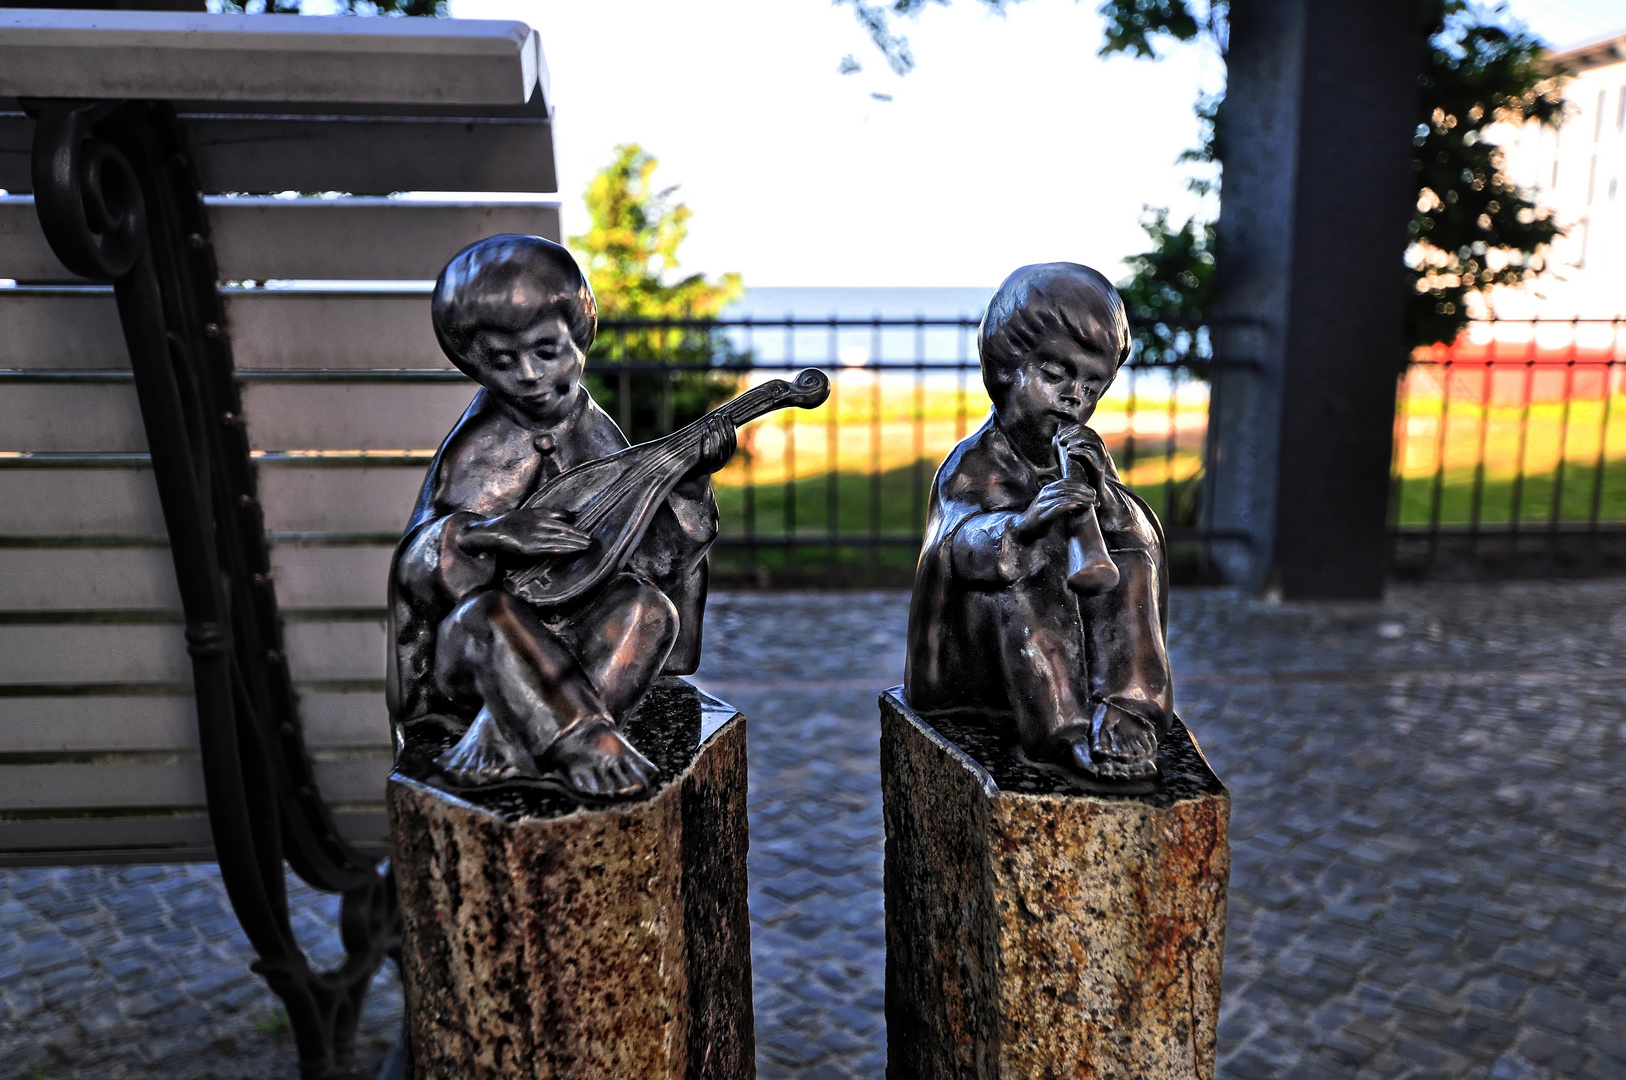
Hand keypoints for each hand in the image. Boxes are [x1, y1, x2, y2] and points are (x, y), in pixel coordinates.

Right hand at [459, 506, 591, 557]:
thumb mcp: (531, 512)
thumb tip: (570, 515)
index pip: (562, 522)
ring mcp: (535, 536)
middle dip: (578, 537)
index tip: (587, 534)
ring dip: (574, 543)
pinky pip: (550, 548)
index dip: (575, 529)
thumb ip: (549, 513)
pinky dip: (563, 548)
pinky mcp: (530, 548)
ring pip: (559, 539)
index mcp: (539, 516)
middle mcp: (539, 525)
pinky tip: (572, 551)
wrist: (493, 531)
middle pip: (563, 531)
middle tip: (591, 541)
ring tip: (585, 546)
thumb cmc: (511, 522)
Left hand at [695, 414, 736, 474]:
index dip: (731, 427)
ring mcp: (715, 463)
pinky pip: (708, 451)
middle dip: (722, 427)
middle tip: (718, 415)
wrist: (696, 477)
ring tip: (711, 421)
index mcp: (728, 456)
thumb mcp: (715, 450)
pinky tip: (705, 431)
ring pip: (718, 445)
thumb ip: (721, 439)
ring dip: (715, 432)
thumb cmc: (705, 459)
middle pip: (725, 441)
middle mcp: (723, 460)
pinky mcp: (706, 464)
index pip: (732, 440)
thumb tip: (726, 421)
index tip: (727, 416)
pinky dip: (707, 440)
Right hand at [1015, 478, 1096, 540]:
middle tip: (1096, 499)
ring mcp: (1043, 504)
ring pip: (1064, 497)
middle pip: (1068, 489)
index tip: (1093, 492)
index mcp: (1048, 489)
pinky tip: (1077, 507)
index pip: (1068, 482)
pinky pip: (1056, 508)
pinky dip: (1068, 506)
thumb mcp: (1053, 503)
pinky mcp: (1042, 515)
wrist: (1024, 528)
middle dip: (1084, 493)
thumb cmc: (1042, 516)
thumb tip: (1083, 496)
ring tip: (1091, 505)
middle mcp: (1045, 494)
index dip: (1082, 485)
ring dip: (1080, 500)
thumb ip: (1064, 498)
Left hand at [1055, 424, 1108, 476]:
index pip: (1083, 429)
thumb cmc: (1080, 471)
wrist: (1090, 488)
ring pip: (1091, 442)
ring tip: (1066, 446)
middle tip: (1060, 439)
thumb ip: (1065, 447)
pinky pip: (1090, 455)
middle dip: (1072, 434)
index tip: (1059, 435)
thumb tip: (1054, 437)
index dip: (1070, 430)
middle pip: (1088, 433)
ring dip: (1077, 441)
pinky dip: (1079, 451)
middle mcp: (1099, 447)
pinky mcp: (1099, 467)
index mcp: (1093, 442)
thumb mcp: (1071, 456)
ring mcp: (1100, 457)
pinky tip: (1069, 452)